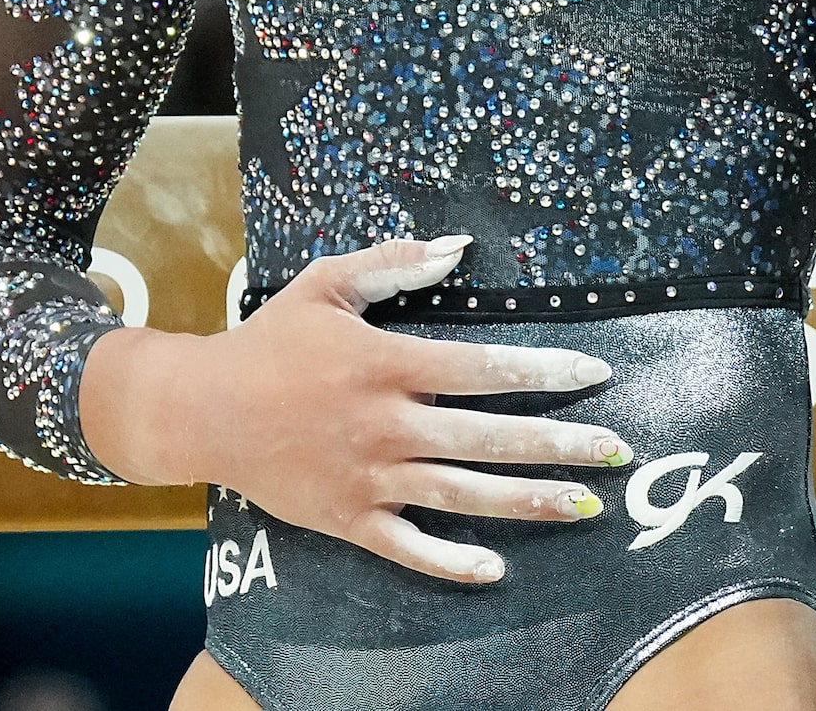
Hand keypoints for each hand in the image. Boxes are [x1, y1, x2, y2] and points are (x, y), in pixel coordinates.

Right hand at [79, 235, 631, 582]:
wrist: (200, 410)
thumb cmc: (270, 341)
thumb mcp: (327, 284)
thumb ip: (394, 262)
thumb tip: (460, 246)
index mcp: (386, 363)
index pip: (483, 368)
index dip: (545, 371)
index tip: (596, 374)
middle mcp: (386, 424)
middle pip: (488, 437)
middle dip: (558, 444)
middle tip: (615, 450)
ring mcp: (368, 477)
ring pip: (462, 495)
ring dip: (527, 502)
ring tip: (582, 504)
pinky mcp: (347, 518)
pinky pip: (407, 547)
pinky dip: (450, 561)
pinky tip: (495, 568)